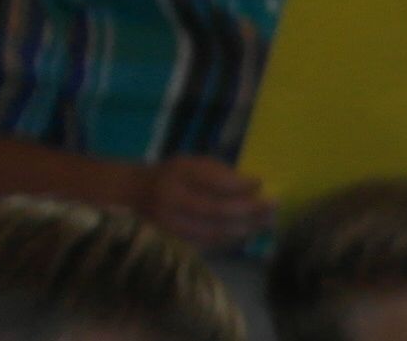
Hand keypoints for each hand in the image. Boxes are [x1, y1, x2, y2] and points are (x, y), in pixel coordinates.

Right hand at [139, 156, 271, 249]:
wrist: (133, 194)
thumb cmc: (173, 175)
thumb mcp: (192, 163)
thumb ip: (219, 172)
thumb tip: (253, 187)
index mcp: (178, 174)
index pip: (214, 181)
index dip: (239, 184)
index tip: (260, 183)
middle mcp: (171, 201)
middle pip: (216, 210)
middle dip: (250, 210)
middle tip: (273, 207)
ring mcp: (168, 225)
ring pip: (213, 231)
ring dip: (244, 228)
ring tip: (266, 222)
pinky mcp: (169, 242)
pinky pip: (205, 244)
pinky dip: (229, 239)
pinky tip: (246, 233)